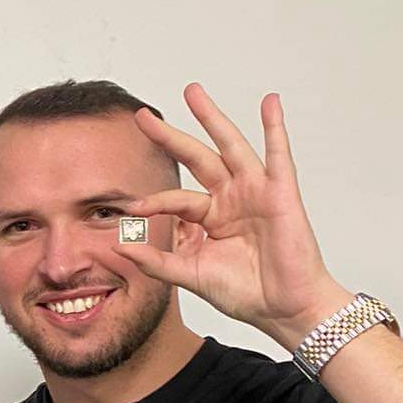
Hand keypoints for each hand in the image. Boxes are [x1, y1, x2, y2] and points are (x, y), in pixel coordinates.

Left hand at [114, 84, 349, 348]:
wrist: (283, 309)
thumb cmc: (245, 293)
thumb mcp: (191, 275)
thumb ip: (156, 260)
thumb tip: (118, 245)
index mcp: (209, 217)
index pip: (176, 199)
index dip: (154, 202)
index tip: (132, 210)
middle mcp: (230, 199)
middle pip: (196, 158)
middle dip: (169, 136)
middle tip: (142, 115)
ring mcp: (255, 193)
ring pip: (229, 147)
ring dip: (212, 118)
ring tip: (192, 93)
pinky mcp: (280, 194)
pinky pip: (278, 155)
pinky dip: (275, 128)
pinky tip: (270, 103)